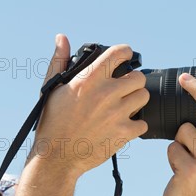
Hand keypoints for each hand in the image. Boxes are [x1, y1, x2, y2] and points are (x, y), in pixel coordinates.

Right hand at [32, 34, 148, 177]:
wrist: (57, 157)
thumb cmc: (52, 122)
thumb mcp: (52, 88)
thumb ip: (59, 60)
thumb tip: (62, 38)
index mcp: (89, 79)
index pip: (119, 53)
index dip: (125, 52)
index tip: (125, 57)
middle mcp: (106, 94)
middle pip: (138, 77)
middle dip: (132, 81)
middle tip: (123, 88)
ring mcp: (117, 114)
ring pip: (144, 97)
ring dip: (135, 101)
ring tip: (123, 106)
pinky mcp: (124, 133)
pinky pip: (143, 123)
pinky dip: (135, 125)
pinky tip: (122, 125)